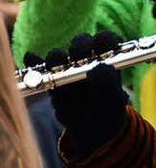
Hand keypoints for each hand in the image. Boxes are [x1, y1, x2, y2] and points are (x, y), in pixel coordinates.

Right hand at [26, 32, 129, 157]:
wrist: (92, 129)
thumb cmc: (108, 109)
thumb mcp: (113, 98)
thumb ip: (108, 82)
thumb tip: (99, 67)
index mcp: (108, 59)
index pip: (106, 40)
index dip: (104, 39)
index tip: (101, 45)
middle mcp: (87, 59)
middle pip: (81, 44)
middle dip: (79, 46)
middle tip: (78, 55)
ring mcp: (68, 68)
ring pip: (59, 56)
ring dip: (56, 57)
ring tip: (56, 65)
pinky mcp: (52, 80)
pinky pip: (40, 69)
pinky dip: (34, 63)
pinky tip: (31, 57)